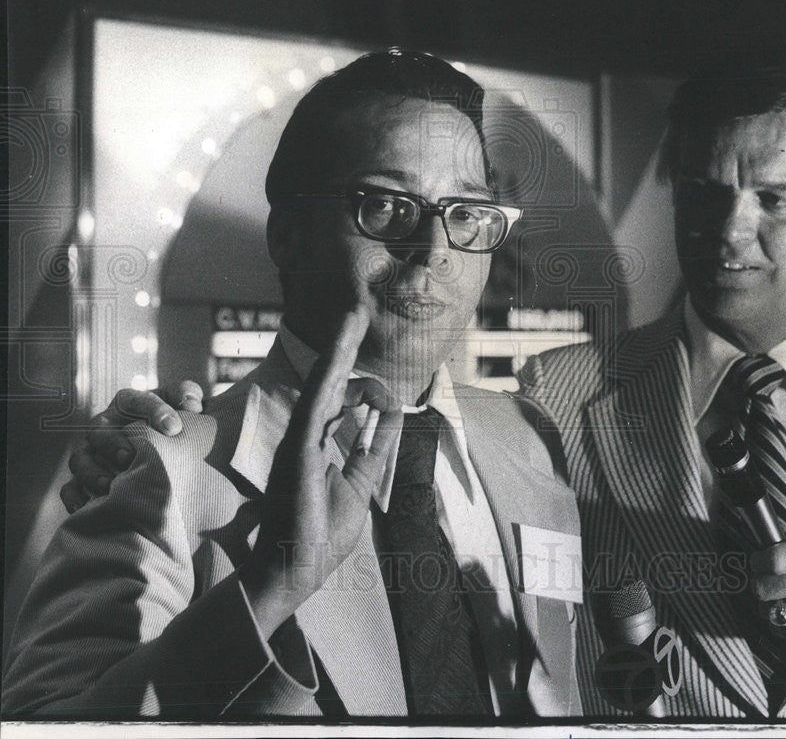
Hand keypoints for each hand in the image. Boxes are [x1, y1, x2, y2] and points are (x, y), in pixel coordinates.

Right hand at [60, 381, 203, 512]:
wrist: (167, 447)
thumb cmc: (173, 421)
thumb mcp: (183, 402)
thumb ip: (187, 395)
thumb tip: (191, 405)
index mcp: (129, 403)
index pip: (136, 400)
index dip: (154, 411)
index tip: (174, 428)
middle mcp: (105, 426)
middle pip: (98, 430)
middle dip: (111, 443)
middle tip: (128, 457)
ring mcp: (92, 453)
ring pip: (80, 459)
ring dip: (91, 473)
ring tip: (109, 486)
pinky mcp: (84, 479)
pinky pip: (70, 488)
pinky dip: (74, 497)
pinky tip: (86, 508)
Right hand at [239, 306, 401, 638]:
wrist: (296, 570)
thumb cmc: (321, 534)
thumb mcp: (360, 484)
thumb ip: (374, 448)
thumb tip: (393, 413)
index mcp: (316, 443)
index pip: (338, 400)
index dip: (360, 384)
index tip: (384, 388)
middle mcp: (304, 434)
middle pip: (328, 380)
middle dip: (344, 347)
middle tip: (355, 312)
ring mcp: (298, 437)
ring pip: (321, 381)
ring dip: (339, 347)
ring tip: (352, 314)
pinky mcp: (298, 445)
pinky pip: (316, 399)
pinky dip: (329, 371)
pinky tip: (340, 347)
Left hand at [749, 536, 785, 648]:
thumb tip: (760, 545)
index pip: (772, 560)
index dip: (758, 562)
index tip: (759, 564)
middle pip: (764, 587)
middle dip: (760, 586)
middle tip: (766, 584)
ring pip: (768, 610)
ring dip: (769, 606)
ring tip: (784, 600)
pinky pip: (779, 630)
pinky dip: (781, 625)